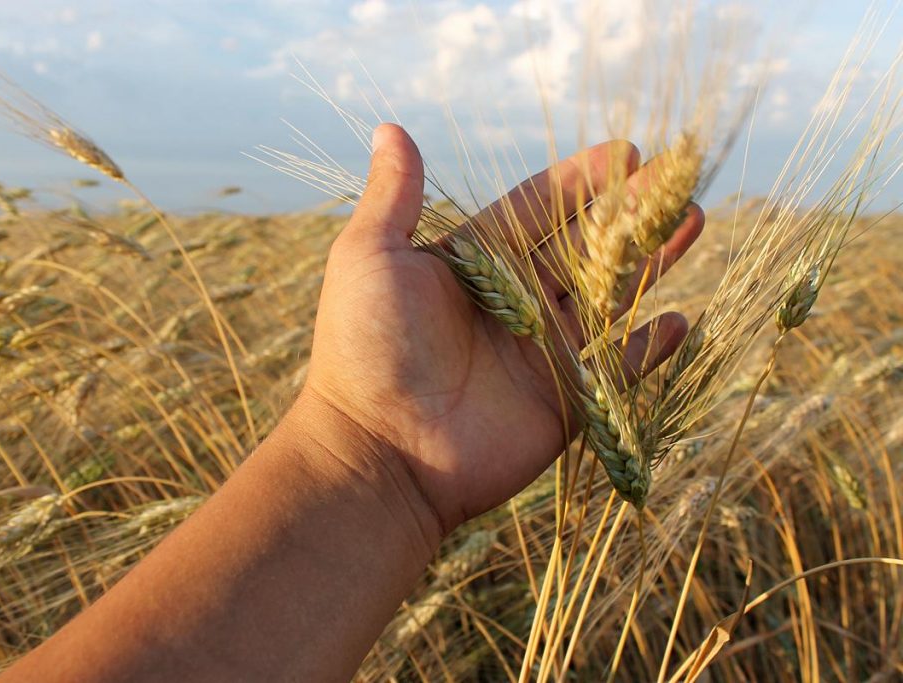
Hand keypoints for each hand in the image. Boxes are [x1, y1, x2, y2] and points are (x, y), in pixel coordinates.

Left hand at [300, 124, 703, 541]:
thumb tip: (390, 129)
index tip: (628, 151)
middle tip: (679, 177)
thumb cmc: (365, 347)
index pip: (536, 210)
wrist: (378, 450)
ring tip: (693, 221)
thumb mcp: (370, 257)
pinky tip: (678, 321)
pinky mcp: (562, 403)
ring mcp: (539, 354)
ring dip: (650, 263)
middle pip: (582, 247)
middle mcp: (511, 303)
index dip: (580, 181)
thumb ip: (393, 196)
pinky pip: (616, 372)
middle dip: (630, 213)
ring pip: (608, 298)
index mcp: (472, 265)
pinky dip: (647, 350)